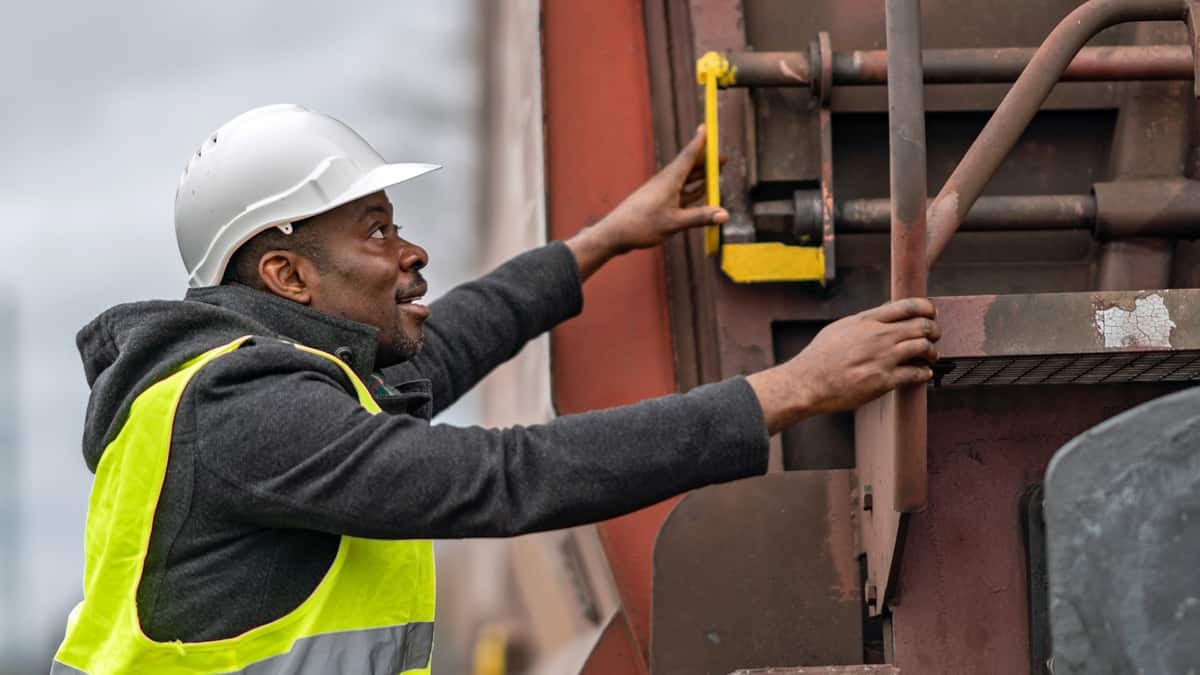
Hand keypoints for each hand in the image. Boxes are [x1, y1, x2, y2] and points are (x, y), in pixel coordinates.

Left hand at [566, 126, 727, 278]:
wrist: (615, 233)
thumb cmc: (642, 226)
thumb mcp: (674, 223)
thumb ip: (700, 217)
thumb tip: (725, 215)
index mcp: (669, 180)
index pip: (688, 156)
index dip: (699, 142)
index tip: (705, 127)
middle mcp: (666, 182)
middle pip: (689, 167)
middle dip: (707, 161)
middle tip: (723, 157)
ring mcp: (661, 192)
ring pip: (685, 180)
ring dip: (701, 176)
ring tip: (715, 171)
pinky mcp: (658, 202)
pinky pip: (680, 192)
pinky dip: (693, 190)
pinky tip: (700, 191)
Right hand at [747, 298, 940, 433]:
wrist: (808, 382)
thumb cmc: (819, 356)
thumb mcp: (840, 328)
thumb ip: (864, 320)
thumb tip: (884, 312)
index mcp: (867, 320)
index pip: (908, 306)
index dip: (926, 308)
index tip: (930, 314)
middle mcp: (878, 336)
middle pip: (922, 326)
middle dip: (934, 330)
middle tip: (934, 336)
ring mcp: (883, 358)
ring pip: (924, 348)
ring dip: (932, 352)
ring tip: (931, 356)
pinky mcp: (884, 381)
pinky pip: (916, 374)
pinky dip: (925, 373)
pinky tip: (923, 374)